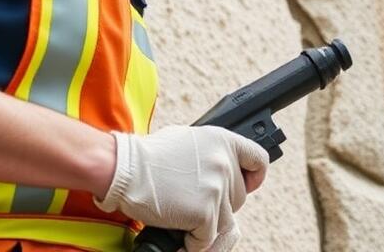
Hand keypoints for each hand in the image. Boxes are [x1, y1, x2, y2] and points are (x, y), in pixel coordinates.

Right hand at [94, 126, 268, 251]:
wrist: (125, 168)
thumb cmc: (148, 157)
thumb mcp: (187, 141)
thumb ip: (210, 154)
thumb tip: (220, 170)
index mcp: (222, 141)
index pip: (259, 160)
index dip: (255, 177)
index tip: (247, 186)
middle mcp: (224, 162)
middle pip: (239, 199)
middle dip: (218, 206)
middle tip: (192, 205)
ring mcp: (217, 187)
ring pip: (225, 222)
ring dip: (205, 227)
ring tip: (183, 222)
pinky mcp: (205, 212)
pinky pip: (207, 239)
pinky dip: (192, 242)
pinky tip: (178, 233)